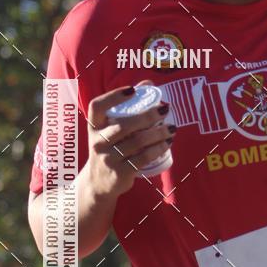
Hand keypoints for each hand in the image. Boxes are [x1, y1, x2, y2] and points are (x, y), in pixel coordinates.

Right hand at [86, 78, 176, 197]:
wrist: (98, 183)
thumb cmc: (110, 148)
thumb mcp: (110, 130)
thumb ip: (127, 108)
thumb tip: (148, 84)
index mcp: (94, 126)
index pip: (97, 106)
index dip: (114, 96)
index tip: (133, 90)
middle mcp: (98, 142)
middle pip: (125, 125)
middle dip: (148, 116)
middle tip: (165, 110)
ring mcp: (108, 158)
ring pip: (138, 142)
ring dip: (159, 133)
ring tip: (172, 128)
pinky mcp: (120, 173)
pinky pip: (143, 158)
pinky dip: (158, 149)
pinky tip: (167, 143)